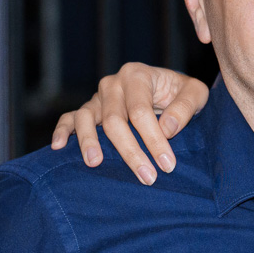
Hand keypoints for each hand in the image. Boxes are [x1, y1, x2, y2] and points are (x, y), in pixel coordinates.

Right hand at [50, 63, 208, 185]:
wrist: (168, 88)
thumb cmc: (181, 93)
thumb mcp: (195, 93)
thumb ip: (185, 107)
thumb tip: (166, 128)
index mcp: (138, 75)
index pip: (141, 112)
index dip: (154, 140)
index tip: (167, 165)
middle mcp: (113, 83)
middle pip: (115, 120)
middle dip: (131, 151)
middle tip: (147, 177)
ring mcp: (98, 96)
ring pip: (87, 119)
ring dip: (90, 142)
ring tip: (96, 164)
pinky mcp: (89, 109)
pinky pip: (70, 118)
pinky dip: (62, 130)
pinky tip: (58, 147)